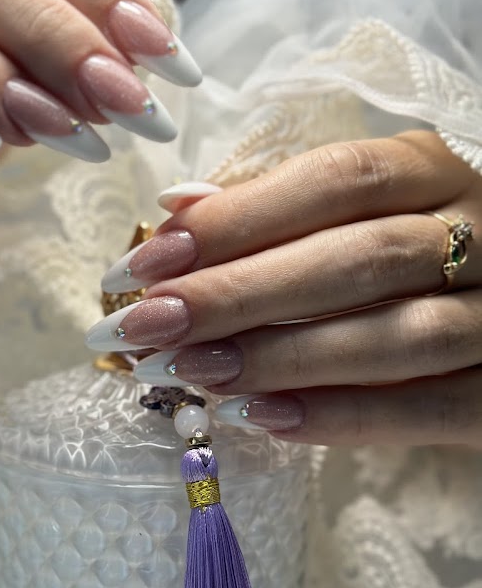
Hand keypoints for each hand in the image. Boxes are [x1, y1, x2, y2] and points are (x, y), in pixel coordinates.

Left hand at [87, 130, 481, 445]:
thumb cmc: (404, 251)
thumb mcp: (357, 208)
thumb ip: (277, 206)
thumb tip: (178, 208)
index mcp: (439, 170)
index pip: (338, 179)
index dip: (239, 218)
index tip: (148, 259)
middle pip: (360, 259)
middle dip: (239, 295)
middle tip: (148, 325)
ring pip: (398, 337)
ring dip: (281, 357)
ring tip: (193, 371)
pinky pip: (432, 410)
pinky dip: (344, 417)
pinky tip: (262, 417)